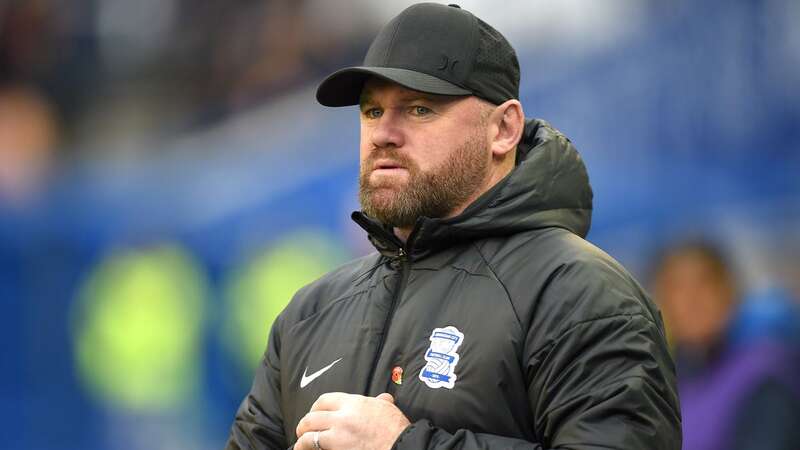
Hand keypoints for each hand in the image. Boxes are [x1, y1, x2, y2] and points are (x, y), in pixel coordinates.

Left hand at [295, 392, 410, 449]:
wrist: (401, 446)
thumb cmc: (395, 429)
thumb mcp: (387, 409)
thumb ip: (380, 401)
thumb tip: (383, 398)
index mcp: (353, 403)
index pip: (324, 400)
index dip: (315, 408)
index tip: (314, 414)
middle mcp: (342, 416)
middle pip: (312, 416)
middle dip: (304, 424)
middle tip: (303, 430)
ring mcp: (338, 434)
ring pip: (309, 433)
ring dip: (302, 439)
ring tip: (301, 444)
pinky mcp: (337, 448)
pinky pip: (314, 446)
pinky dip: (306, 448)